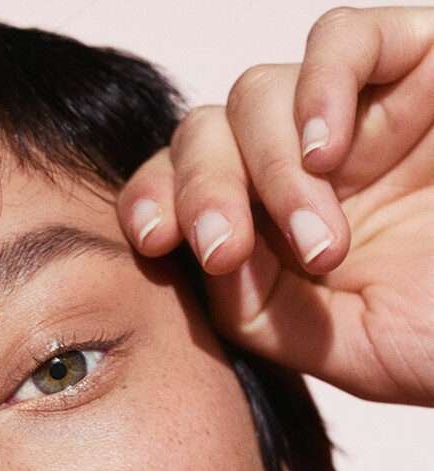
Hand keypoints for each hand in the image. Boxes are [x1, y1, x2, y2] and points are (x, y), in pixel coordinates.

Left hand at [117, 6, 433, 405]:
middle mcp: (306, 166)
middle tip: (229, 254)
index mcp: (273, 229)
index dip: (154, 199)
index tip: (152, 241)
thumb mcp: (341, 345)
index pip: (184, 190)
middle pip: (206, 134)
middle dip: (203, 193)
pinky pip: (344, 37)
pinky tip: (332, 153)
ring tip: (321, 242)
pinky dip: (322, 88)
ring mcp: (363, 113)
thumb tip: (196, 259)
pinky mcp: (424, 60)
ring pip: (257, 92)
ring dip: (270, 168)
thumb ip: (259, 309)